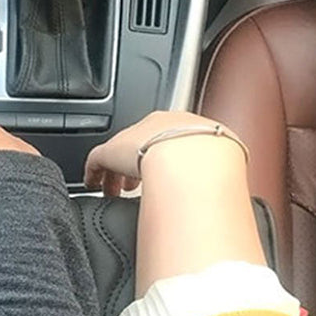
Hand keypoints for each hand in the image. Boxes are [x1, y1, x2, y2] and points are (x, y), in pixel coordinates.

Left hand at [83, 111, 246, 195]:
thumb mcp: (220, 162)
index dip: (160, 157)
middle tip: (132, 186)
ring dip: (115, 173)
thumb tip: (221, 191)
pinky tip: (94, 187)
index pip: (166, 138)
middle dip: (135, 164)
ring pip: (118, 152)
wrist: (192, 157)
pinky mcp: (111, 149)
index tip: (160, 174)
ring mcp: (133, 135)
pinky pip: (97, 160)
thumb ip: (215, 170)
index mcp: (185, 124)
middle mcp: (157, 124)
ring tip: (114, 191)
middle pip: (140, 142)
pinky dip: (94, 174)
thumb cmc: (212, 162)